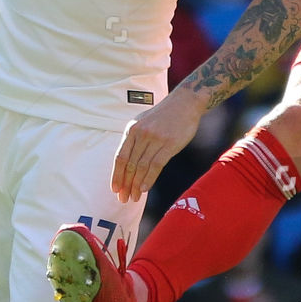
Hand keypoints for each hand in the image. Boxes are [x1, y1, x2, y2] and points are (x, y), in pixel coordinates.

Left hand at [112, 86, 204, 202]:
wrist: (185, 102)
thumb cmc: (164, 116)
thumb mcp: (144, 122)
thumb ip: (135, 139)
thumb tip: (127, 163)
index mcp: (132, 129)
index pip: (120, 157)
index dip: (116, 175)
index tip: (115, 189)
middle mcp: (141, 134)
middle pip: (129, 165)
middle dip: (125, 184)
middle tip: (124, 199)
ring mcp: (155, 139)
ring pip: (141, 167)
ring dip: (136, 185)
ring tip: (134, 197)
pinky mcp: (169, 144)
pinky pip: (156, 164)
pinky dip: (149, 178)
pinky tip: (145, 189)